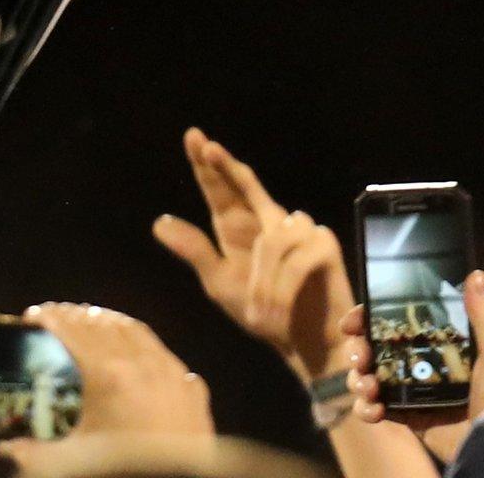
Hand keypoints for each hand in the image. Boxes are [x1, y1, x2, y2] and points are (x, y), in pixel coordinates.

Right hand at [0, 304, 212, 469]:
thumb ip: (34, 454)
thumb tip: (9, 450)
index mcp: (106, 375)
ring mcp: (171, 374)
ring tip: (92, 321)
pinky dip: (144, 344)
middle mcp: (140, 365)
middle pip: (101, 323)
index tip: (33, 316)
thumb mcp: (72, 463)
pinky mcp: (192, 390)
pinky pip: (164, 354)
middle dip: (75, 316)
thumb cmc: (124, 473)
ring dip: (110, 322)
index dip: (49, 318)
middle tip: (57, 317)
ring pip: (136, 332)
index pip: (71, 330)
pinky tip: (138, 350)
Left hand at [153, 129, 351, 380]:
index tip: (194, 137)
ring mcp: (301, 231)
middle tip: (208, 149)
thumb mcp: (219, 283)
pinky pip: (295, 258)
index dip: (210, 166)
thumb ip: (195, 251)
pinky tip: (274, 310)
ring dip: (261, 283)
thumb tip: (158, 221)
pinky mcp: (324, 246)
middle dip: (227, 168)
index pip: (222, 191)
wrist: (301, 347)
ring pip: (270, 240)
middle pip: (247, 186)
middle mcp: (269, 222)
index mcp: (239, 229)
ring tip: (256, 315)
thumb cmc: (263, 315)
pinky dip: (280, 289)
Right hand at [340, 270, 483, 450]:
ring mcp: (414, 393)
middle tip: (359, 357)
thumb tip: (476, 275)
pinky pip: (377, 410)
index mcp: (440, 346)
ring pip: (370, 379)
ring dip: (359, 380)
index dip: (368, 320)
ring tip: (367, 386)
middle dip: (358, 351)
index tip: (353, 322)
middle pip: (375, 350)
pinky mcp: (411, 418)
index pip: (396, 324)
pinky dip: (367, 409)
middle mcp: (424, 366)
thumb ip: (483, 316)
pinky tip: (374, 410)